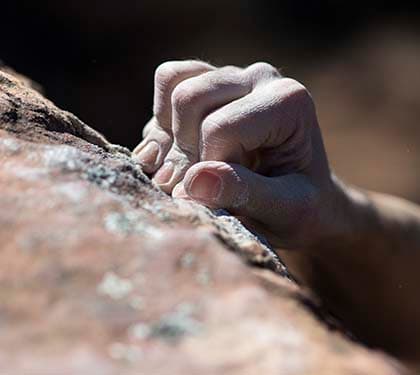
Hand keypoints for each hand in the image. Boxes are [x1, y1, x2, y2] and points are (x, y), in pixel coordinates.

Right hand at [133, 60, 339, 248]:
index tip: (221, 198)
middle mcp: (260, 77)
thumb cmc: (299, 204)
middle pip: (189, 99)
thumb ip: (243, 193)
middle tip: (189, 190)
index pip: (218, 128)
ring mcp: (233, 76)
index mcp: (288, 101)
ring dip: (167, 136)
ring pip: (175, 85)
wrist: (300, 194)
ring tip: (179, 174)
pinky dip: (161, 121)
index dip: (208, 168)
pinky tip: (175, 154)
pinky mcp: (212, 82)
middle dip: (182, 151)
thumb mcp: (286, 210)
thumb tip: (192, 181)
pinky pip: (169, 82)